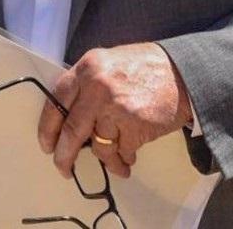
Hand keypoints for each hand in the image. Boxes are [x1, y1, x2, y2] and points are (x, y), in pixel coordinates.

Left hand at [38, 43, 191, 179]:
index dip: (47, 127)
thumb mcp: (109, 63)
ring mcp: (115, 107)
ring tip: (115, 162)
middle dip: (64, 156)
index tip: (47, 144)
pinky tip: (129, 157)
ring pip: (98, 146)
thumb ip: (88, 84)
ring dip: (105, 160)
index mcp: (87, 67)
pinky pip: (120, 152)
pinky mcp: (134, 126)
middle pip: (71, 130)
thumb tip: (68, 117)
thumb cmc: (146, 67)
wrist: (185, 72)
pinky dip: (123, 160)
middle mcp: (97, 86)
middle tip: (64, 168)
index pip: (56, 99)